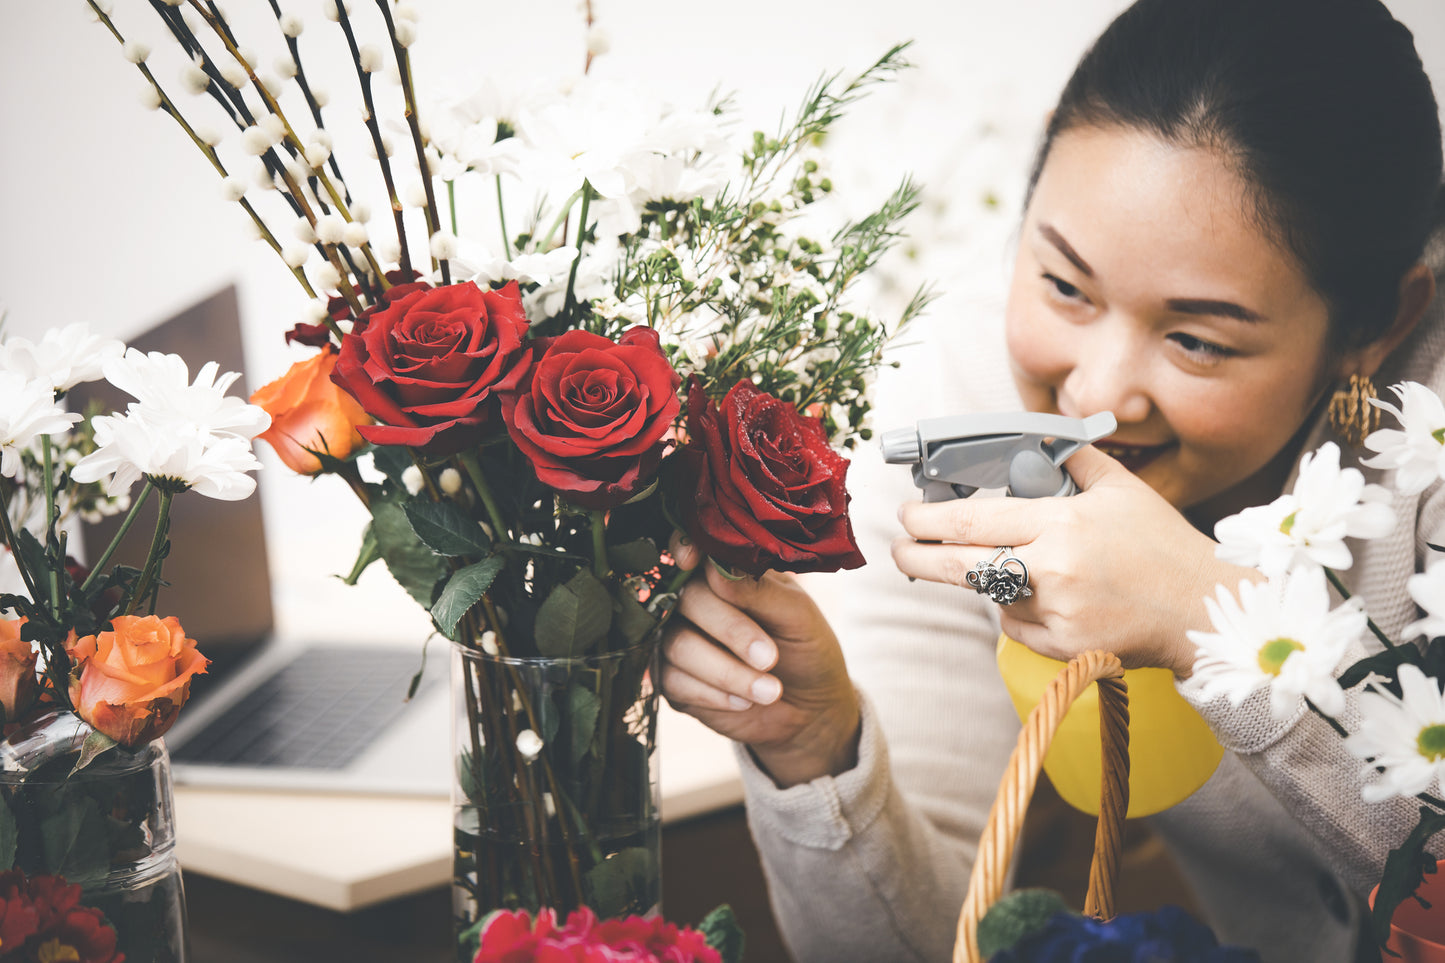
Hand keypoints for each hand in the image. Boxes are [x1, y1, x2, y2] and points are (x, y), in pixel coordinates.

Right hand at [659, 534, 860, 787]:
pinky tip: (747, 701)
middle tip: (769, 657)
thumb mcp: (796, 615)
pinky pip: (674, 682)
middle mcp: (694, 604)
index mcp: (723, 574)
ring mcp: (679, 641)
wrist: (812, 708)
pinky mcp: (674, 682)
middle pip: (685, 600)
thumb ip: (758, 590)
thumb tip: (717, 570)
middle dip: (729, 630)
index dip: (683, 549)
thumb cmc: (807, 649)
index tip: (691, 560)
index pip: (690, 551)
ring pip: (678, 645)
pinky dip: (715, 694)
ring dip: (728, 671)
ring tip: (770, 690)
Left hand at [891, 445, 1257, 676]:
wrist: (1206, 610)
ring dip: (986, 582)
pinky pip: (1015, 628)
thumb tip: (1040, 438)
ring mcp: (1058, 612)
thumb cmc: (1164, 547)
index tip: (906, 515)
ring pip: (990, 597)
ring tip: (1006, 568)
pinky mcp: (1064, 649)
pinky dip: (1018, 613)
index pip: (971, 522)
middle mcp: (1053, 568)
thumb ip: (1074, 459)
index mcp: (1062, 522)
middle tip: (900, 549)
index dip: (927, 520)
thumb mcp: (1121, 488)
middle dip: (917, 557)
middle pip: (959, 566)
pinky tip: (1047, 600)